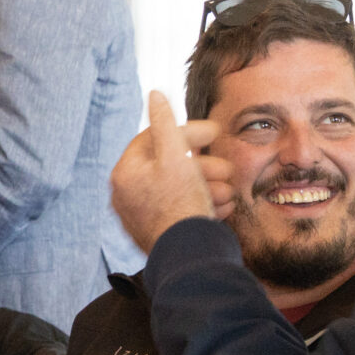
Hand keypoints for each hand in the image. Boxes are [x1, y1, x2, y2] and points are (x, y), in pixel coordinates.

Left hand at [110, 91, 232, 254]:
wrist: (189, 259)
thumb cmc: (180, 206)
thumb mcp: (175, 156)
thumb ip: (166, 124)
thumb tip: (155, 94)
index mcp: (125, 174)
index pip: (153, 139)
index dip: (185, 133)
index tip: (212, 134)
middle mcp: (128, 195)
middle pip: (169, 166)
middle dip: (203, 165)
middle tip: (227, 167)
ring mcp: (143, 216)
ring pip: (179, 189)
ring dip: (208, 186)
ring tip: (229, 190)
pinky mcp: (160, 234)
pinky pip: (181, 211)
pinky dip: (203, 205)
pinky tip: (224, 207)